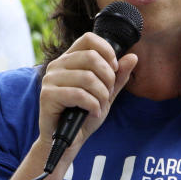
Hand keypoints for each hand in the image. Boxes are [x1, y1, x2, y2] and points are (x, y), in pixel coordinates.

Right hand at [37, 32, 136, 161]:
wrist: (69, 140)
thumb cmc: (85, 115)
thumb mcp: (106, 94)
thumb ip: (118, 76)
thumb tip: (133, 57)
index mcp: (70, 59)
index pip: (88, 39)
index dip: (107, 51)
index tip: (114, 70)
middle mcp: (57, 65)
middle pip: (91, 57)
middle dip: (108, 78)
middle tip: (107, 93)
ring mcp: (50, 79)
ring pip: (87, 77)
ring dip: (101, 94)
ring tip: (100, 105)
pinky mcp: (47, 95)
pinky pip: (78, 94)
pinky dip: (93, 105)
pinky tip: (93, 112)